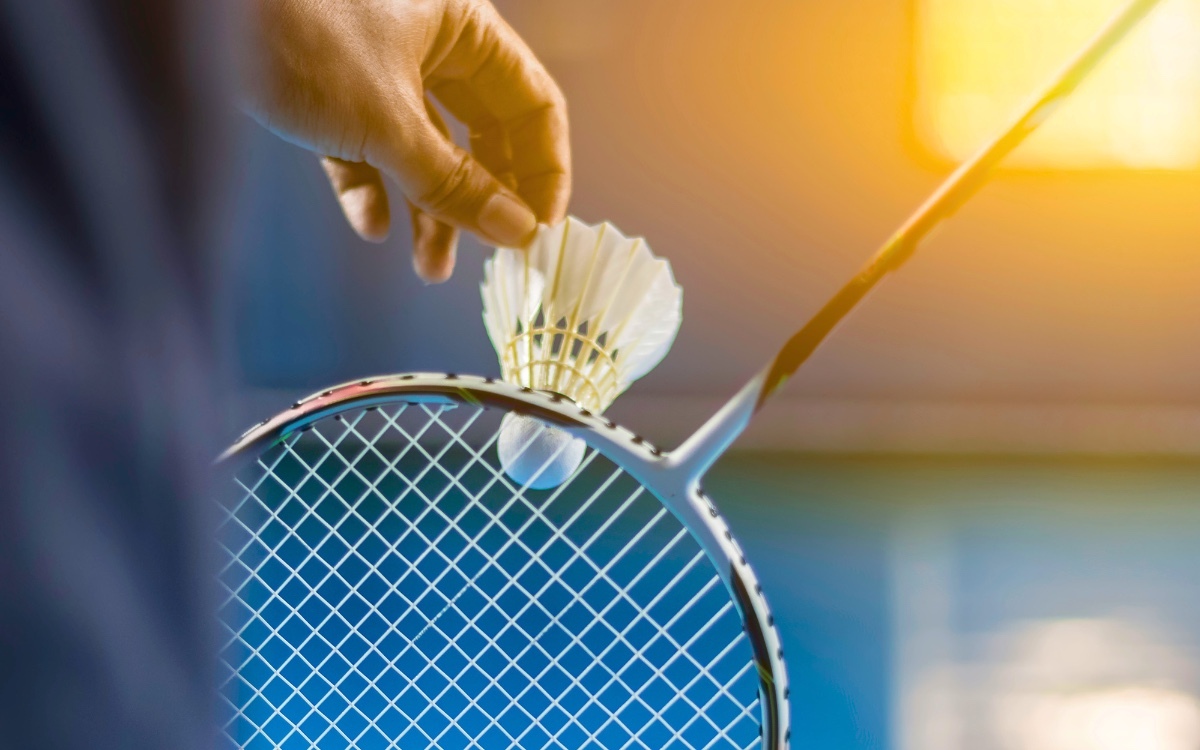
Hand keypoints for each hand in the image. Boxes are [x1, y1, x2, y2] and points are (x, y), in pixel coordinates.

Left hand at [239, 0, 569, 281]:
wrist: (186, 13)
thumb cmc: (295, 34)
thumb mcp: (386, 121)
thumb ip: (454, 182)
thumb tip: (518, 232)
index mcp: (463, 27)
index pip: (533, 105)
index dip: (544, 172)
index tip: (536, 232)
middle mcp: (430, 44)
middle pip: (483, 133)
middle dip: (482, 200)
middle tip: (489, 254)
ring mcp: (380, 69)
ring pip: (426, 149)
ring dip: (430, 210)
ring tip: (428, 269)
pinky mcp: (331, 93)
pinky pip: (369, 150)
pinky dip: (372, 189)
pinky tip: (370, 226)